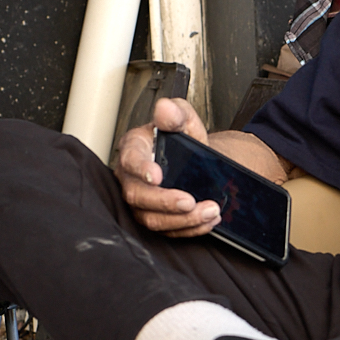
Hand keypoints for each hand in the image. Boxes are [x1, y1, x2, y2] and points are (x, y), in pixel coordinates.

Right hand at [114, 97, 220, 236]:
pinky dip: (189, 229)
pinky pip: (166, 231)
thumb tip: (165, 108)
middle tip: (190, 201)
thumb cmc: (182, 138)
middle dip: (165, 202)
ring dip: (182, 219)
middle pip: (137, 196)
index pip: (130, 159)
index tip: (157, 176)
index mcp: (134, 147)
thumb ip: (176, 112)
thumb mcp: (184, 118)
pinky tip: (207, 221)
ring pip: (151, 218)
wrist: (193, 159)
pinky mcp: (153, 217)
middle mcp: (130, 176)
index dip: (141, 169)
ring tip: (210, 211)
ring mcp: (140, 200)